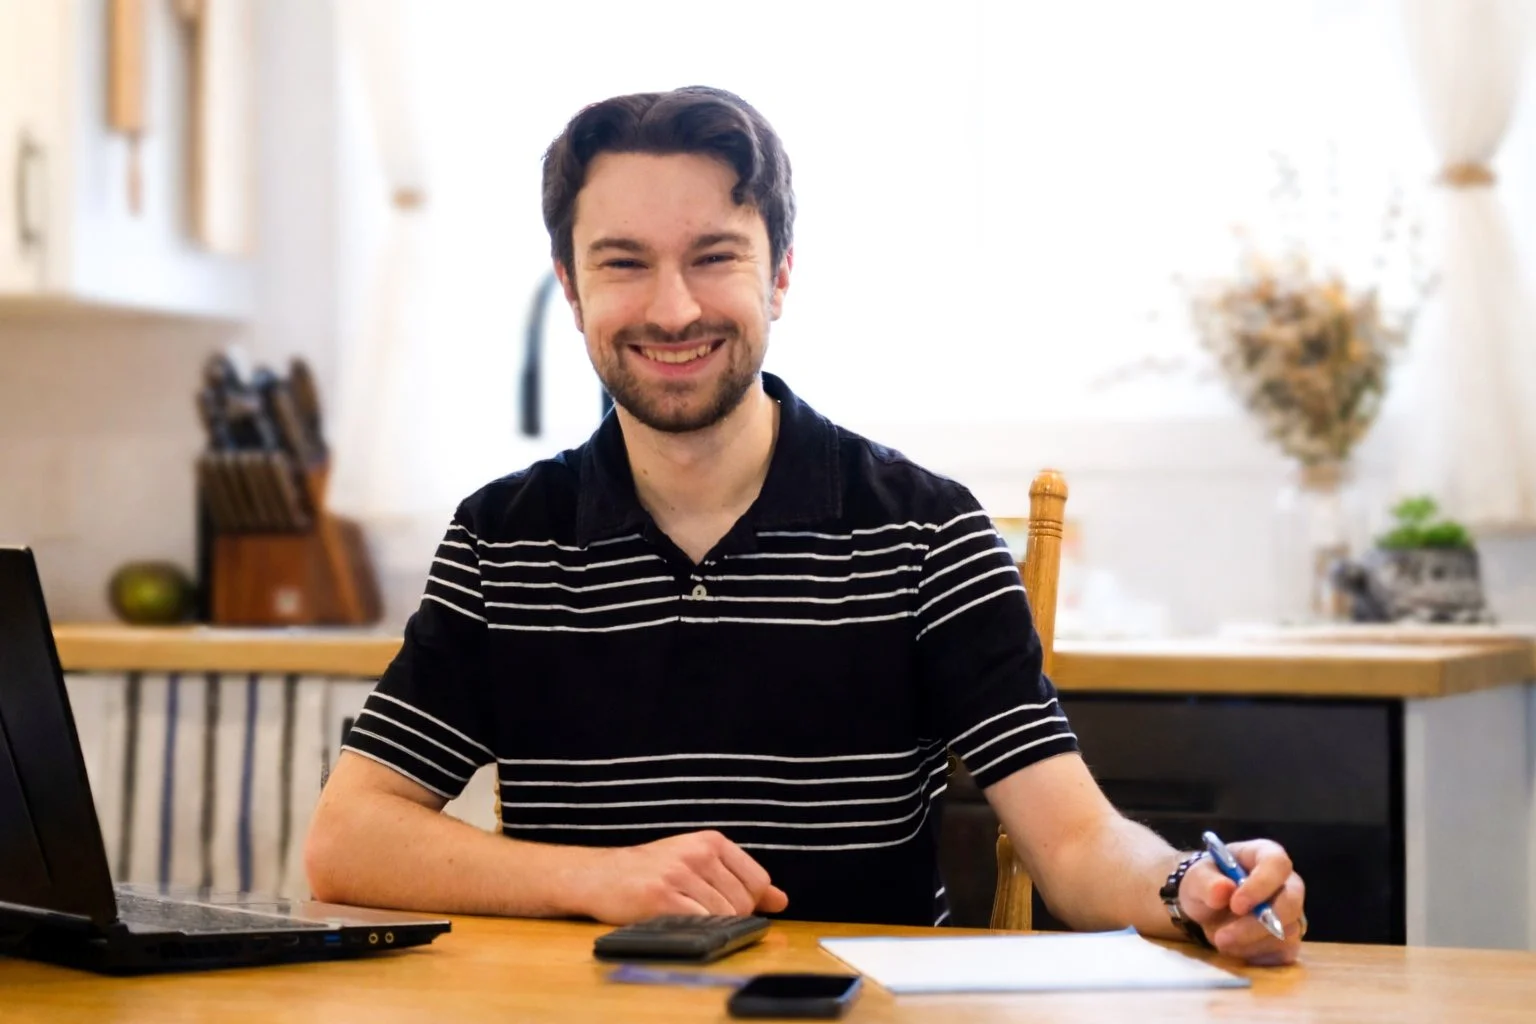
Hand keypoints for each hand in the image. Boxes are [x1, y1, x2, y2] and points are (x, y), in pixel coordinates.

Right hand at [577, 830, 788, 923]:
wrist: (601, 875)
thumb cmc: (652, 871)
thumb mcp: (699, 863)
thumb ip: (740, 879)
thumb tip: (781, 901)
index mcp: (712, 841)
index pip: (757, 880)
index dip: (749, 902)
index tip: (727, 905)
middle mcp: (698, 853)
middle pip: (742, 903)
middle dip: (729, 917)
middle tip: (698, 912)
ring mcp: (680, 874)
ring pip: (723, 916)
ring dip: (708, 925)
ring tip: (684, 914)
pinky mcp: (661, 897)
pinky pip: (700, 924)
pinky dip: (694, 930)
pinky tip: (676, 921)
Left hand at [1179, 839, 1305, 965]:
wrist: (1206, 907)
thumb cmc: (1206, 883)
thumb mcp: (1196, 878)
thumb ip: (1206, 882)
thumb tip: (1223, 890)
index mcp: (1266, 855)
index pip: (1277, 865)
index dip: (1260, 885)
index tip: (1235, 905)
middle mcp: (1287, 883)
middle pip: (1290, 903)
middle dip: (1257, 925)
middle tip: (1222, 937)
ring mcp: (1292, 913)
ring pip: (1286, 932)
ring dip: (1250, 942)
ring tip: (1220, 939)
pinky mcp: (1289, 939)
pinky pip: (1283, 952)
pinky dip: (1256, 955)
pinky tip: (1234, 948)